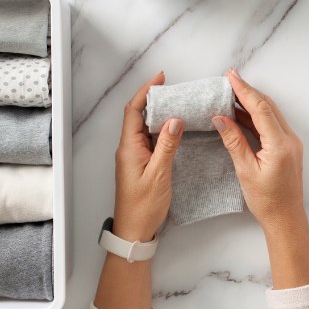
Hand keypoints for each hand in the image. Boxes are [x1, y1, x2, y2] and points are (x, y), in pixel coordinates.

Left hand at [113, 72, 184, 241]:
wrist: (134, 230)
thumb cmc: (144, 206)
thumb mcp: (159, 174)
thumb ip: (167, 145)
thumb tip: (175, 120)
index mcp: (129, 147)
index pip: (134, 111)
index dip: (146, 92)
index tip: (161, 78)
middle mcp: (129, 148)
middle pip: (138, 115)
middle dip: (154, 99)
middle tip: (174, 89)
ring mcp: (134, 156)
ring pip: (145, 127)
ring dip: (160, 114)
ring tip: (179, 105)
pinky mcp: (141, 163)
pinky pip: (150, 140)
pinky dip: (162, 130)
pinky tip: (176, 130)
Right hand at [212, 69, 304, 232]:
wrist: (285, 218)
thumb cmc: (267, 200)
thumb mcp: (245, 170)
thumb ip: (233, 142)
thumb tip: (220, 119)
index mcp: (280, 144)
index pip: (261, 108)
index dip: (244, 90)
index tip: (231, 77)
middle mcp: (289, 139)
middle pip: (268, 106)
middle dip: (248, 91)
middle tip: (229, 80)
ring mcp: (290, 142)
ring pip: (270, 114)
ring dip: (252, 102)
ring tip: (231, 93)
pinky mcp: (287, 147)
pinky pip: (272, 124)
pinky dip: (256, 116)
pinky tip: (241, 113)